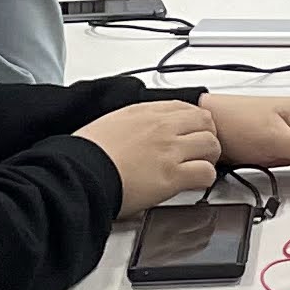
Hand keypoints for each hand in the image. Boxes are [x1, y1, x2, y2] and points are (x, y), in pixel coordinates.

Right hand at [80, 97, 220, 216]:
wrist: (77, 173)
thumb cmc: (85, 154)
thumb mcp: (108, 123)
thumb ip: (131, 123)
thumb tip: (136, 131)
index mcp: (144, 112)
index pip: (184, 107)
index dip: (193, 121)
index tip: (192, 130)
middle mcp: (161, 127)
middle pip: (205, 121)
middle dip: (207, 135)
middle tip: (201, 149)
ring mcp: (169, 150)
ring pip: (211, 145)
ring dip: (209, 156)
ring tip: (200, 166)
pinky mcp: (172, 176)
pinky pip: (205, 173)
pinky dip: (205, 179)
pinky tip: (195, 183)